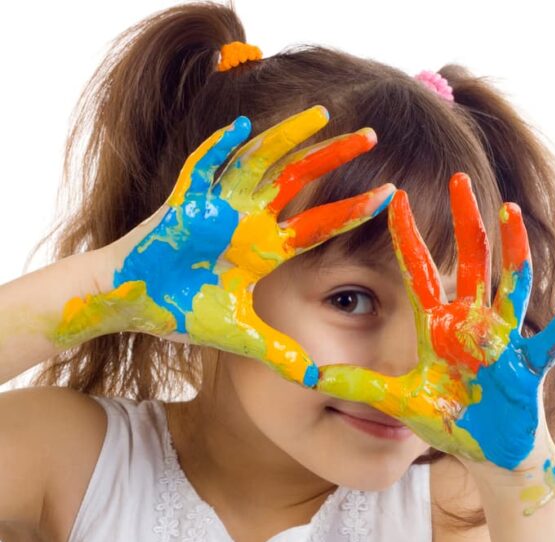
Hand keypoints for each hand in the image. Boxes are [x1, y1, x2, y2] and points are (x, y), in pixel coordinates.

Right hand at [51, 105, 394, 387]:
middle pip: (300, 178)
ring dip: (289, 137)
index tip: (390, 195)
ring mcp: (216, 206)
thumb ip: (276, 352)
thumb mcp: (239, 334)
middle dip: (334, 156)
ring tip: (323, 116)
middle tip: (372, 135)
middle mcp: (248, 220)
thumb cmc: (181, 311)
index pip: (320, 225)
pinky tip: (240, 126)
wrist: (131, 303)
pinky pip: (201, 167)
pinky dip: (218, 147)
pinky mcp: (180, 201)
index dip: (353, 210)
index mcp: (266, 248)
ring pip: (260, 160)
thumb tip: (313, 381)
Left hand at [315, 172, 554, 513]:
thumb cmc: (449, 419)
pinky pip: (547, 344)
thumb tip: (310, 375)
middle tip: (460, 178)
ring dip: (511, 250)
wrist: (487, 450)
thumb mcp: (398, 400)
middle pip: (469, 261)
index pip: (419, 272)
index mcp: (438, 326)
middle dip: (465, 220)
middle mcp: (471, 323)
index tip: (395, 197)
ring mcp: (502, 341)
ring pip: (508, 285)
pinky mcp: (526, 367)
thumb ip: (359, 384)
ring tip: (510, 212)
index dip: (407, 236)